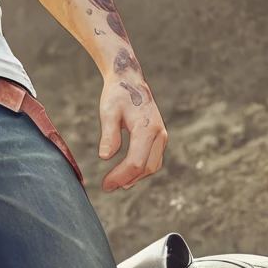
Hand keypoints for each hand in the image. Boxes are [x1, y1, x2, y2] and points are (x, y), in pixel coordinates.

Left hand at [98, 76, 166, 191]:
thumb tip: (105, 157)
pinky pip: (153, 159)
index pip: (136, 162)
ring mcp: (162, 136)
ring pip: (152, 165)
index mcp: (147, 128)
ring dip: (135, 177)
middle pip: (146, 167)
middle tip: (107, 186)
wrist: (130, 80)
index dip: (120, 176)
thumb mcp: (108, 112)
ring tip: (115, 183)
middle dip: (126, 179)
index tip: (105, 184)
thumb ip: (109, 135)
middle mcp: (159, 133)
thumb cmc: (118, 95)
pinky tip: (126, 175)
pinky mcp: (160, 137)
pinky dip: (141, 169)